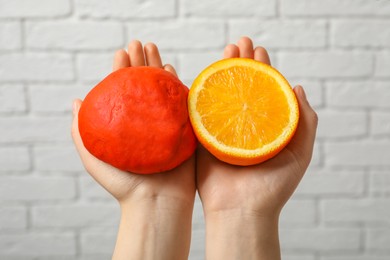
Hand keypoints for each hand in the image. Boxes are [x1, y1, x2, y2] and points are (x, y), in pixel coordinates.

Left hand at [71, 40, 195, 259]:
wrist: (154, 201)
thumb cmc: (123, 184)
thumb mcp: (93, 157)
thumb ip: (82, 130)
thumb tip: (76, 100)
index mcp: (124, 124)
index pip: (121, 90)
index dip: (120, 69)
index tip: (121, 52)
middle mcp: (144, 120)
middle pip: (141, 84)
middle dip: (139, 61)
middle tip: (138, 43)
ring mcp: (163, 123)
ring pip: (160, 88)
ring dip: (157, 67)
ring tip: (153, 49)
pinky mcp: (181, 128)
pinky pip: (179, 101)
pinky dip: (175, 84)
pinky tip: (171, 69)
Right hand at [196, 37, 317, 259]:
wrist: (242, 211)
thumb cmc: (273, 187)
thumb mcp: (300, 153)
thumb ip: (305, 122)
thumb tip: (298, 87)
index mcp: (266, 126)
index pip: (264, 90)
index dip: (263, 68)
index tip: (259, 51)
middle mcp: (243, 125)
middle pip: (242, 87)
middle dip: (242, 63)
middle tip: (240, 43)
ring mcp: (222, 130)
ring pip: (222, 94)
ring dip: (223, 70)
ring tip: (226, 51)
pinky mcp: (202, 138)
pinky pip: (200, 112)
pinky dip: (201, 92)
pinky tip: (203, 74)